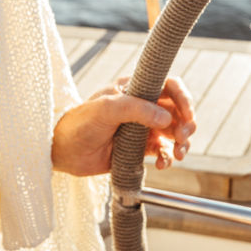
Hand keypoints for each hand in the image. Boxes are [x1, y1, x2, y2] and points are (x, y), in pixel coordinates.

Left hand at [51, 76, 194, 176]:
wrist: (63, 151)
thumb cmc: (78, 123)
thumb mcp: (105, 109)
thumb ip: (136, 109)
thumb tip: (166, 118)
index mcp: (134, 88)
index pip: (168, 86)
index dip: (183, 98)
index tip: (187, 116)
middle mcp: (140, 106)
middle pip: (175, 111)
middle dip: (185, 124)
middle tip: (182, 138)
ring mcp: (140, 128)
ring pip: (172, 132)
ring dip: (180, 143)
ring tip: (177, 154)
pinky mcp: (138, 148)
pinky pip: (161, 151)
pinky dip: (167, 158)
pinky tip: (162, 164)